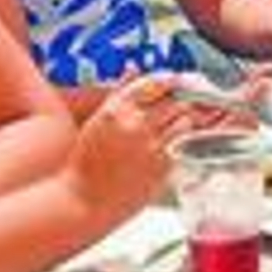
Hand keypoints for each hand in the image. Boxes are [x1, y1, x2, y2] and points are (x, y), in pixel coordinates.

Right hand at [67, 74, 187, 212]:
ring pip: (186, 119)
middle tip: (189, 100)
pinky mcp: (162, 165)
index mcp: (117, 109)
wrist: (82, 201)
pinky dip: (187, 137)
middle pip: (176, 99)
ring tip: (185, 120)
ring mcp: (150, 145)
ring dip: (189, 117)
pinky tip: (183, 138)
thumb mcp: (97, 120)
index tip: (176, 81)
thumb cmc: (85, 163)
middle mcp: (135, 123)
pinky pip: (185, 142)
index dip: (170, 80)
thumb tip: (133, 70)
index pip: (155, 82)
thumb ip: (119, 93)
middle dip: (185, 97)